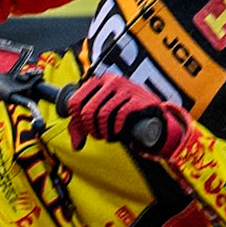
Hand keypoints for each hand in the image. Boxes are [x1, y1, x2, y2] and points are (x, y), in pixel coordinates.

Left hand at [65, 73, 187, 154]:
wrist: (151, 111)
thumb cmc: (120, 111)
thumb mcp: (98, 115)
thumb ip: (82, 127)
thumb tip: (75, 146)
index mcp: (98, 81)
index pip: (75, 100)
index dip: (75, 119)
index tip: (83, 128)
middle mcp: (111, 81)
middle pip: (88, 109)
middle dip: (89, 128)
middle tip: (96, 136)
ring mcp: (126, 88)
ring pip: (103, 113)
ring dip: (102, 131)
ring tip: (106, 136)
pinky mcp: (138, 99)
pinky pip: (121, 114)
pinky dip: (116, 127)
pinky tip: (117, 132)